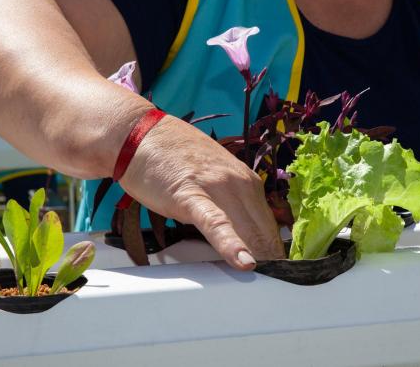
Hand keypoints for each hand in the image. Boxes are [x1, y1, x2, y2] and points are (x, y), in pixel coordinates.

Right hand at [119, 114, 285, 269]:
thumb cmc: (174, 159)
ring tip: (269, 282)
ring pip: (247, 229)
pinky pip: (216, 224)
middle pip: (264, 231)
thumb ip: (233, 202)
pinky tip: (244, 261)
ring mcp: (217, 187)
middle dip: (271, 260)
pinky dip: (231, 244)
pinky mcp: (191, 196)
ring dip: (260, 257)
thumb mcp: (215, 178)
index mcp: (247, 180)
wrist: (139, 134)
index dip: (274, 252)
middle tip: (275, 285)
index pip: (270, 225)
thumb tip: (246, 233)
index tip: (279, 275)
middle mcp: (239, 182)